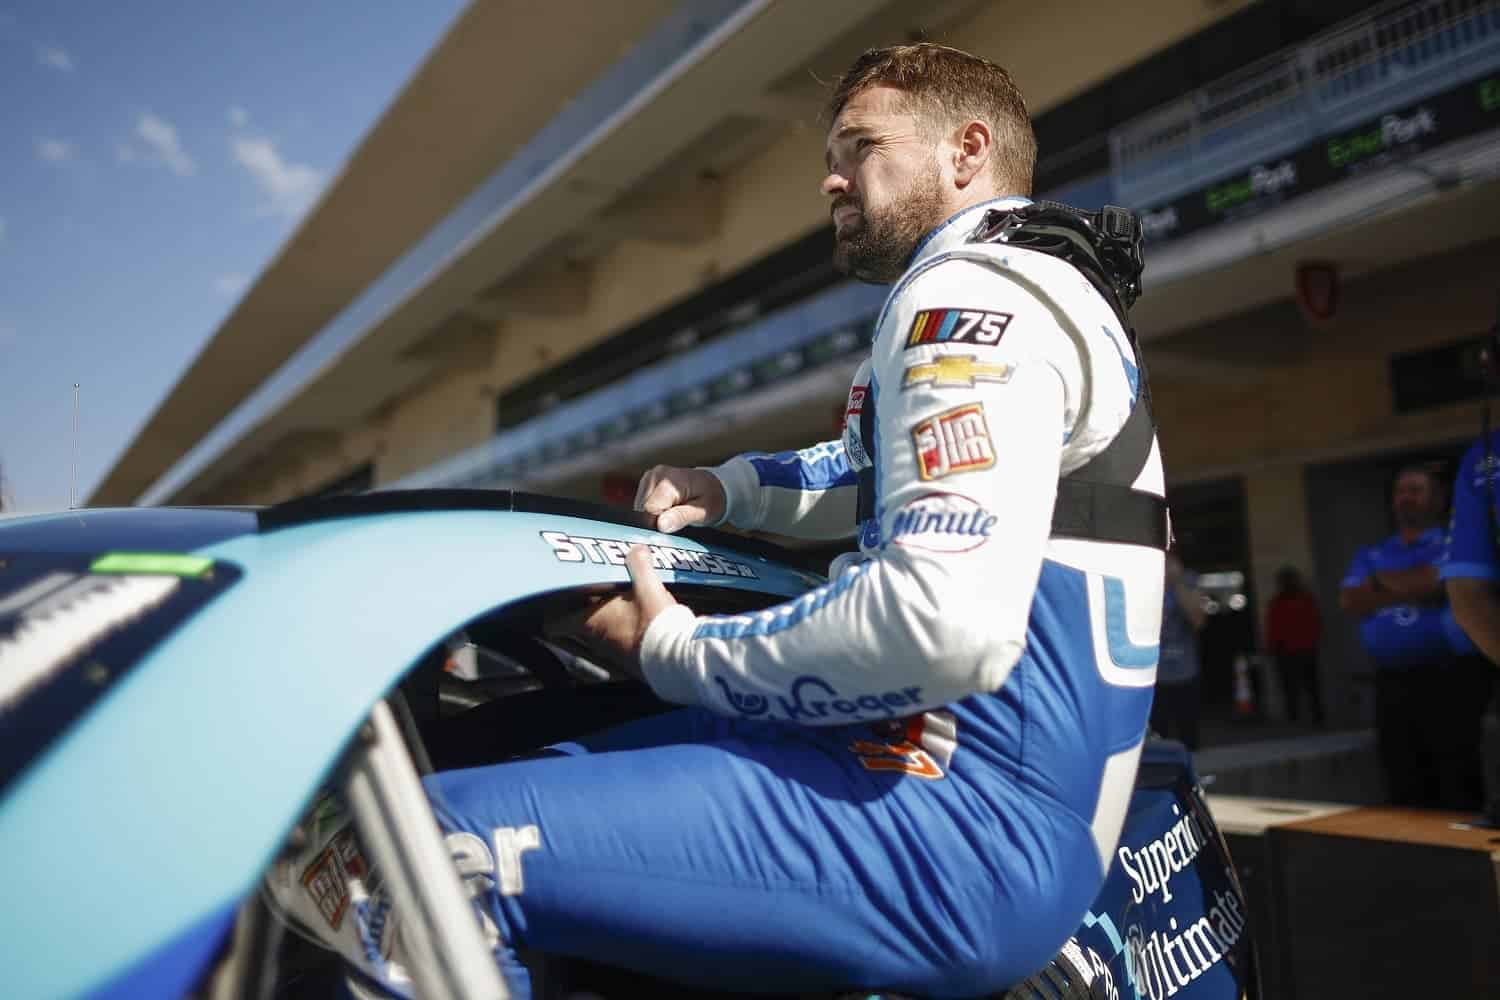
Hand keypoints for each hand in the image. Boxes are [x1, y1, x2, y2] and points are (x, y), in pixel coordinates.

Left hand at [553, 545, 679, 677]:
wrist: (677, 656)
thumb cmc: (656, 625)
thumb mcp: (648, 586)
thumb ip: (639, 564)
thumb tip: (637, 549)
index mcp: (592, 620)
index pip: (555, 622)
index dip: (553, 610)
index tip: (557, 598)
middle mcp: (597, 638)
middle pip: (580, 621)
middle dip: (586, 604)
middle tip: (594, 586)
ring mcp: (613, 650)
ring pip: (600, 628)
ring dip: (606, 614)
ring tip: (620, 596)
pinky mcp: (631, 656)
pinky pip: (620, 637)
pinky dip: (624, 625)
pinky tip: (641, 614)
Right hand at [635, 465, 725, 532]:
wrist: (714, 485)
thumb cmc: (712, 499)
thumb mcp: (702, 513)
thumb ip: (681, 517)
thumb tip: (661, 524)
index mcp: (670, 481)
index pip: (649, 510)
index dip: (658, 523)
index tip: (674, 523)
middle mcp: (656, 475)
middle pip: (642, 509)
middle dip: (656, 518)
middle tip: (677, 516)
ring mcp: (650, 476)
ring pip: (640, 507)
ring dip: (654, 514)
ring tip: (674, 510)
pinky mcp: (647, 480)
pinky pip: (642, 503)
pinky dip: (653, 510)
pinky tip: (668, 507)